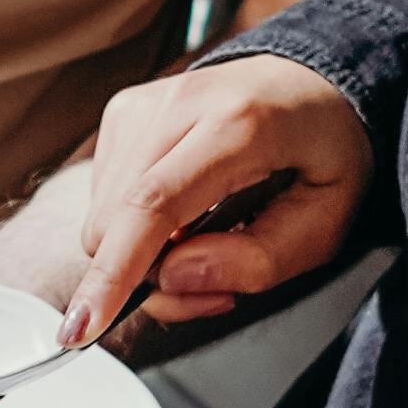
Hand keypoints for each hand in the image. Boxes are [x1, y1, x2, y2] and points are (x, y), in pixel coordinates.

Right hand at [63, 57, 372, 345]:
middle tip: (218, 287)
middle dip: (151, 281)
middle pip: (114, 222)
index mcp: (239, 125)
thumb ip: (259, 260)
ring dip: (145, 256)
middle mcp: (179, 104)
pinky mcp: (122, 113)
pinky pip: (105, 201)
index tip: (82, 326)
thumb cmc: (324, 152)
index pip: (154, 204)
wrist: (309, 81)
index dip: (115, 272)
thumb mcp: (325, 223)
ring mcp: (143, 105)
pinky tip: (186, 216)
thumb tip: (172, 277)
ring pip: (102, 219)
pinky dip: (139, 227)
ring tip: (209, 244)